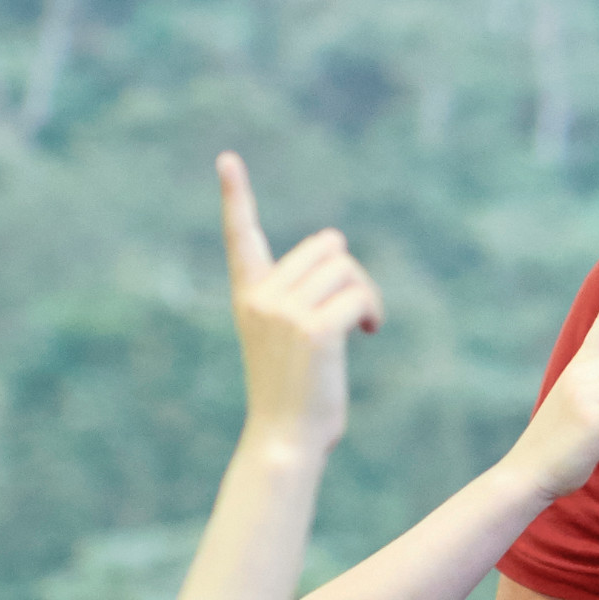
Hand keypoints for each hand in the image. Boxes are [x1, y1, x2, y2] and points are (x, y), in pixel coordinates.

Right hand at [219, 151, 383, 457]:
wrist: (284, 440)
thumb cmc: (293, 395)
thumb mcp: (286, 339)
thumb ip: (298, 299)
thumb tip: (337, 254)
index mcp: (249, 296)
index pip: (241, 237)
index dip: (236, 196)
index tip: (227, 159)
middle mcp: (261, 298)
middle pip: (327, 246)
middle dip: (350, 272)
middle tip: (357, 307)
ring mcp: (285, 313)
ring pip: (347, 268)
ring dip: (366, 293)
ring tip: (364, 322)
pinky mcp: (314, 330)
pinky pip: (358, 295)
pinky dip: (372, 310)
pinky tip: (370, 331)